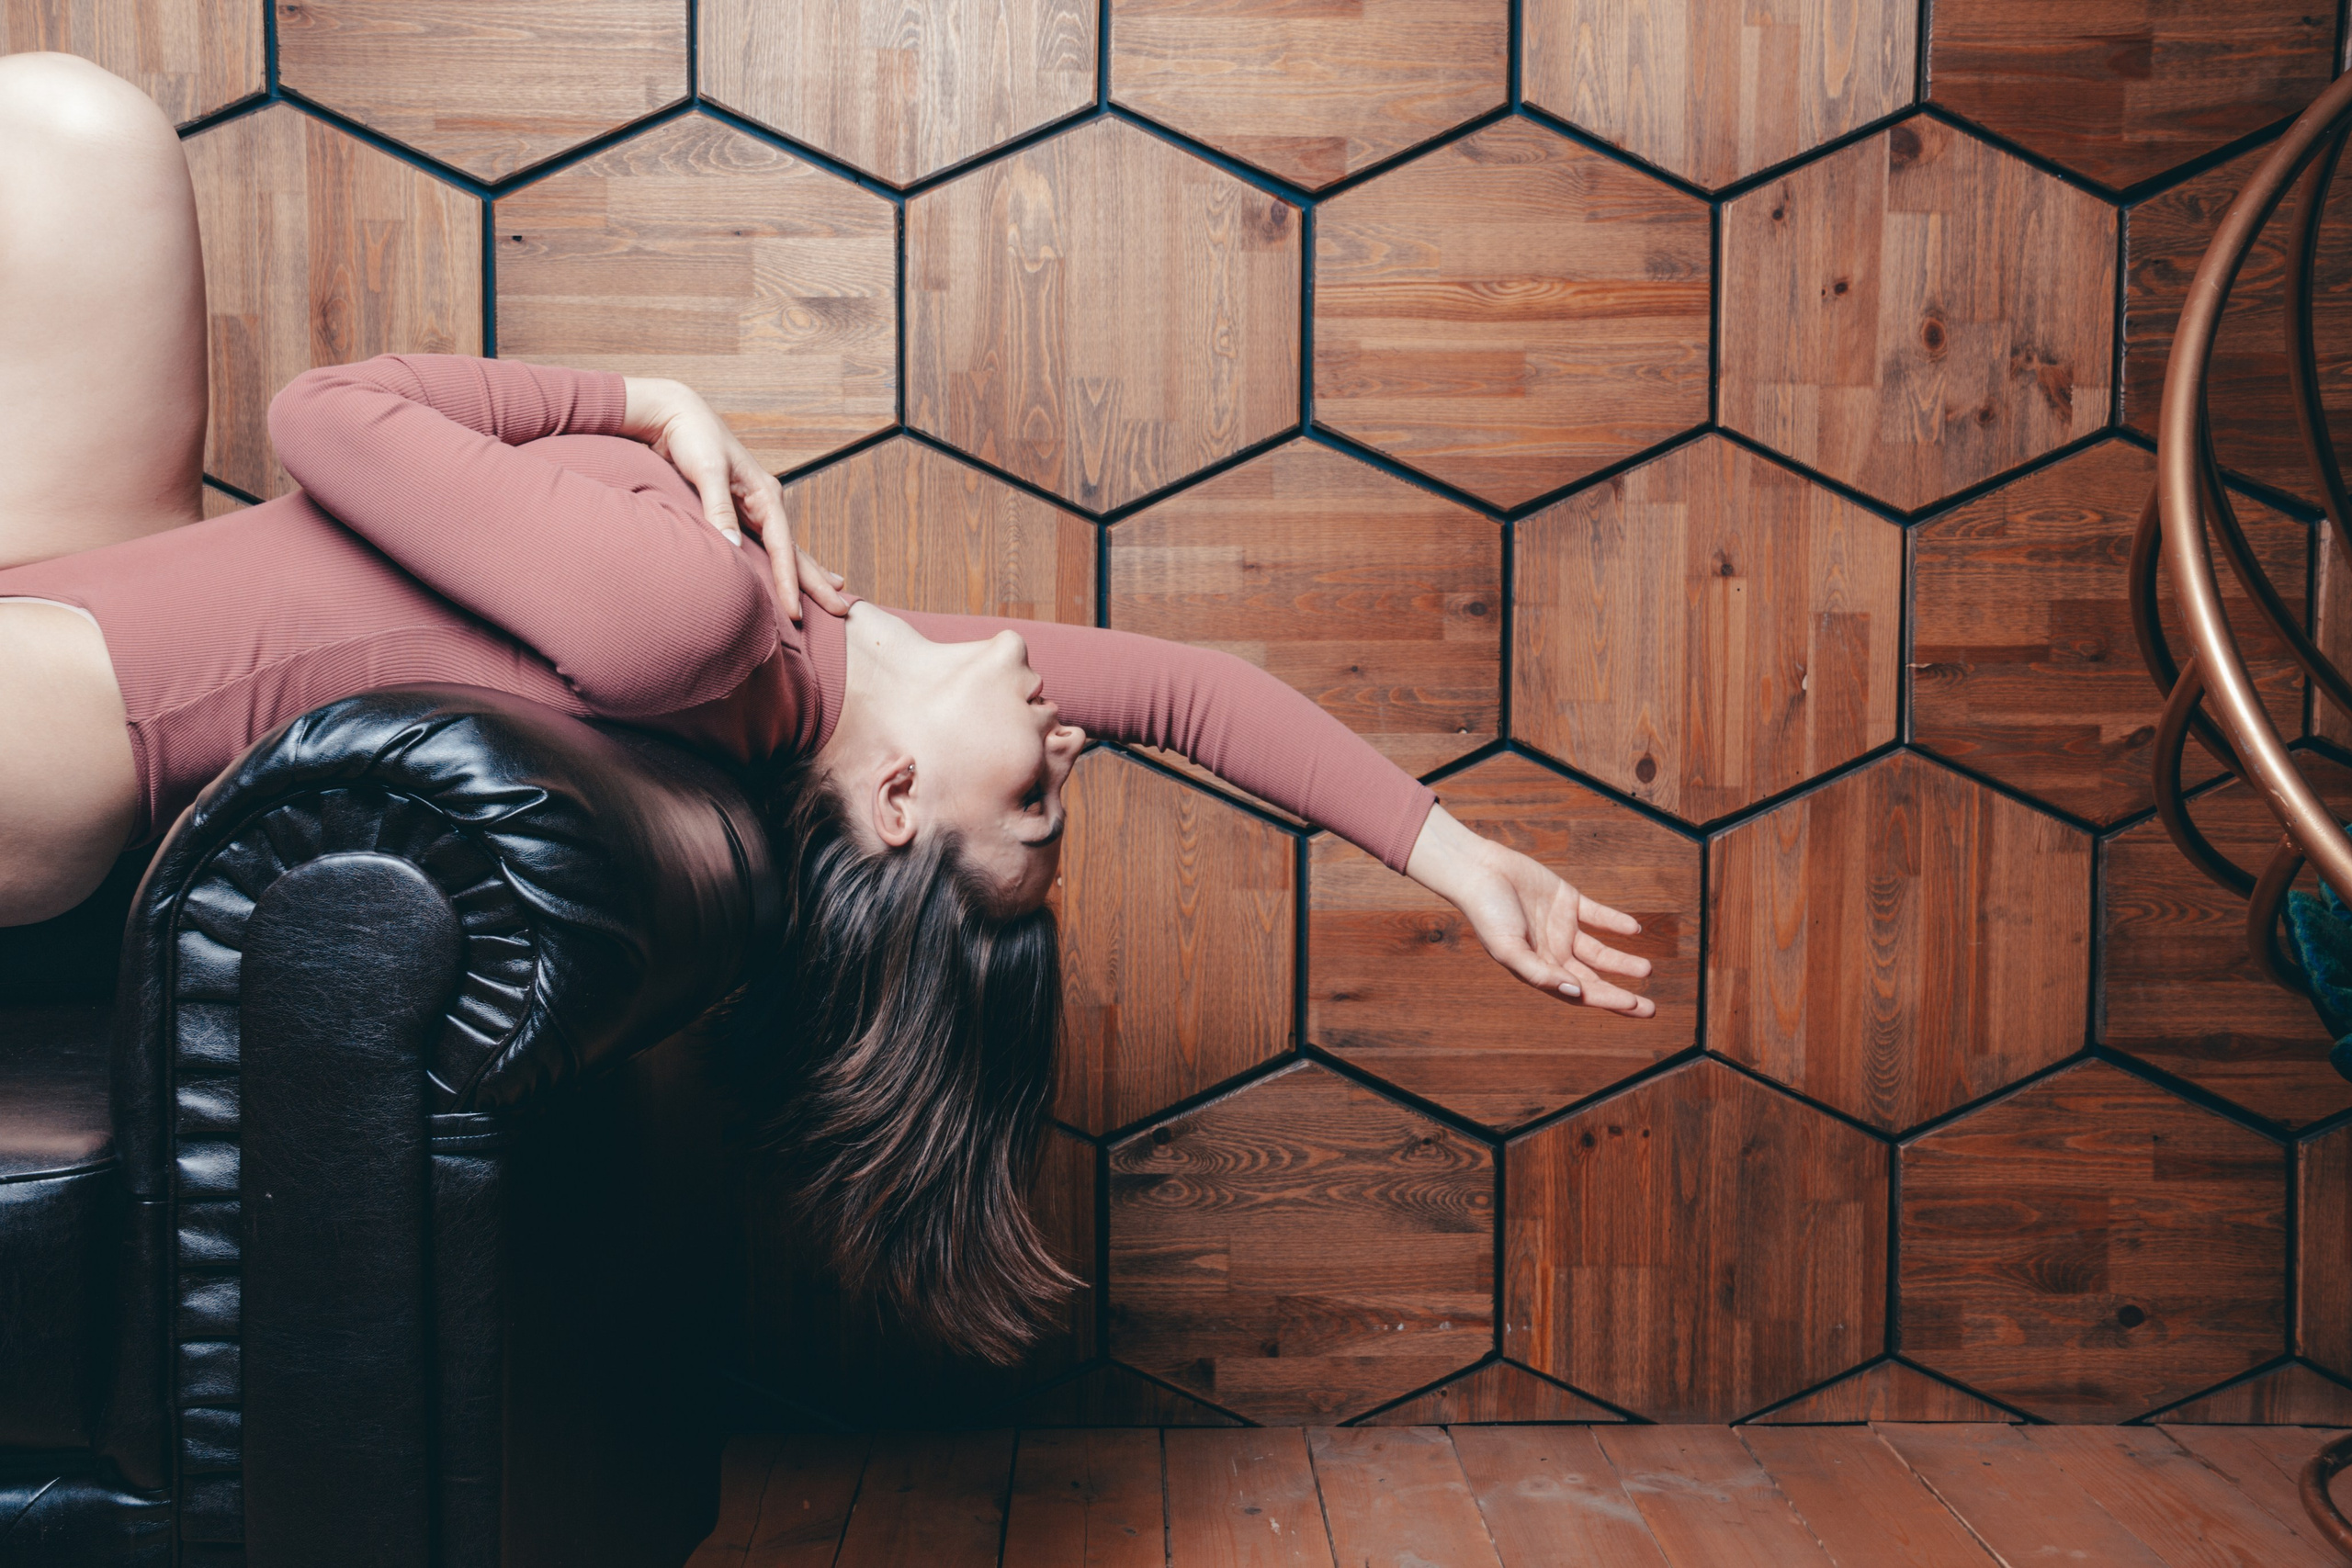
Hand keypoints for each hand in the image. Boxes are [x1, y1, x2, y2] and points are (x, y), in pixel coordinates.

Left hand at [619, 376, 854, 621]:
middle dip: (817, 582)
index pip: (783, 548)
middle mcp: (766, 502)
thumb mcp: (706, 471)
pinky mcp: (739, 509)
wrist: (677, 415)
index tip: (794, 613)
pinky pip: (767, 542)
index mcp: (765, 494)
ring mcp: (755, 506)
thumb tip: (733, 547)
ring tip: (830, 590)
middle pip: (796, 551)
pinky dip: (781, 560)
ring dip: (806, 572)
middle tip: (841, 611)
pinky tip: (789, 569)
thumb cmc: (692, 438)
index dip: (789, 583)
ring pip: (786, 548)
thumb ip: (718, 508)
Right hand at [1404, 806, 1656, 1016]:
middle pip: (1594, 979)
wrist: (1478, 871)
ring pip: (1599, 951)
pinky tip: (1634, 929)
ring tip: (1647, 969)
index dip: (1607, 1000)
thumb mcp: (1508, 949)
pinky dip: (1615, 923)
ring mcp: (1561, 928)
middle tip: (1650, 1008)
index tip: (1634, 1005)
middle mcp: (1553, 953)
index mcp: (1539, 970)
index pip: (1579, 992)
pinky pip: (1597, 915)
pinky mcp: (1567, 901)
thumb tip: (1576, 992)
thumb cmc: (1486, 913)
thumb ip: (1539, 973)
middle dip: (1621, 993)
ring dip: (1623, 961)